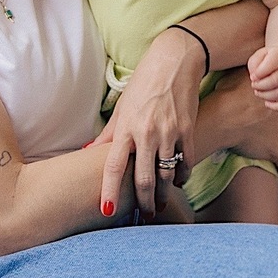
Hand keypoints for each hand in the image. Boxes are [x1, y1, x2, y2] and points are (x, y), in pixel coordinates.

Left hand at [92, 27, 203, 216]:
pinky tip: (177, 182)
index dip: (110, 190)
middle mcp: (146, 133)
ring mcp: (169, 132)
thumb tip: (90, 151)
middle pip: (144, 178)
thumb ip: (108, 133)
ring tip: (159, 205)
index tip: (107, 210)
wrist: (175, 61)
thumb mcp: (122, 106)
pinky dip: (182, 175)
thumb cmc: (144, 83)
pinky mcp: (188, 129)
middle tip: (144, 216)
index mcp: (126, 128)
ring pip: (167, 174)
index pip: (114, 167)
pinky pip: (186, 161)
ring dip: (163, 194)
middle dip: (144, 202)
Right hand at [204, 67, 277, 175]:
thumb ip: (253, 72)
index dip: (277, 111)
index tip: (267, 114)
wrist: (225, 116)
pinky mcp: (276, 152)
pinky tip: (277, 168)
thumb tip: (252, 64)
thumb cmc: (229, 94)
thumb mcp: (243, 74)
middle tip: (268, 131)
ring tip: (269, 149)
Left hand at [246, 45, 277, 110]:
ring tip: (258, 92)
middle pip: (276, 80)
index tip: (252, 76)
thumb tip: (255, 77)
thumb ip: (255, 63)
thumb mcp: (259, 56)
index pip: (273, 63)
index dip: (259, 72)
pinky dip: (275, 107)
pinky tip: (267, 102)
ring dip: (265, 96)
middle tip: (254, 85)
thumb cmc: (269, 61)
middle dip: (261, 85)